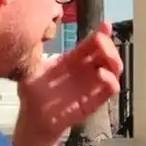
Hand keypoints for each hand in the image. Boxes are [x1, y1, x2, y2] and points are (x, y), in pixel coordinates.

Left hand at [17, 22, 122, 139]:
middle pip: (108, 53)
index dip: (101, 33)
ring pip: (114, 68)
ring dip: (114, 59)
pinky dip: (111, 80)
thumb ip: (34, 52)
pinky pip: (111, 88)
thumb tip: (34, 34)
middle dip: (109, 44)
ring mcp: (92, 84)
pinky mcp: (95, 100)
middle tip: (101, 40)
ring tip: (106, 55)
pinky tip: (101, 74)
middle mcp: (86, 70)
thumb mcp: (31, 68)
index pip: (92, 43)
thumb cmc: (32, 94)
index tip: (105, 26)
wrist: (33, 118)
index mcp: (73, 59)